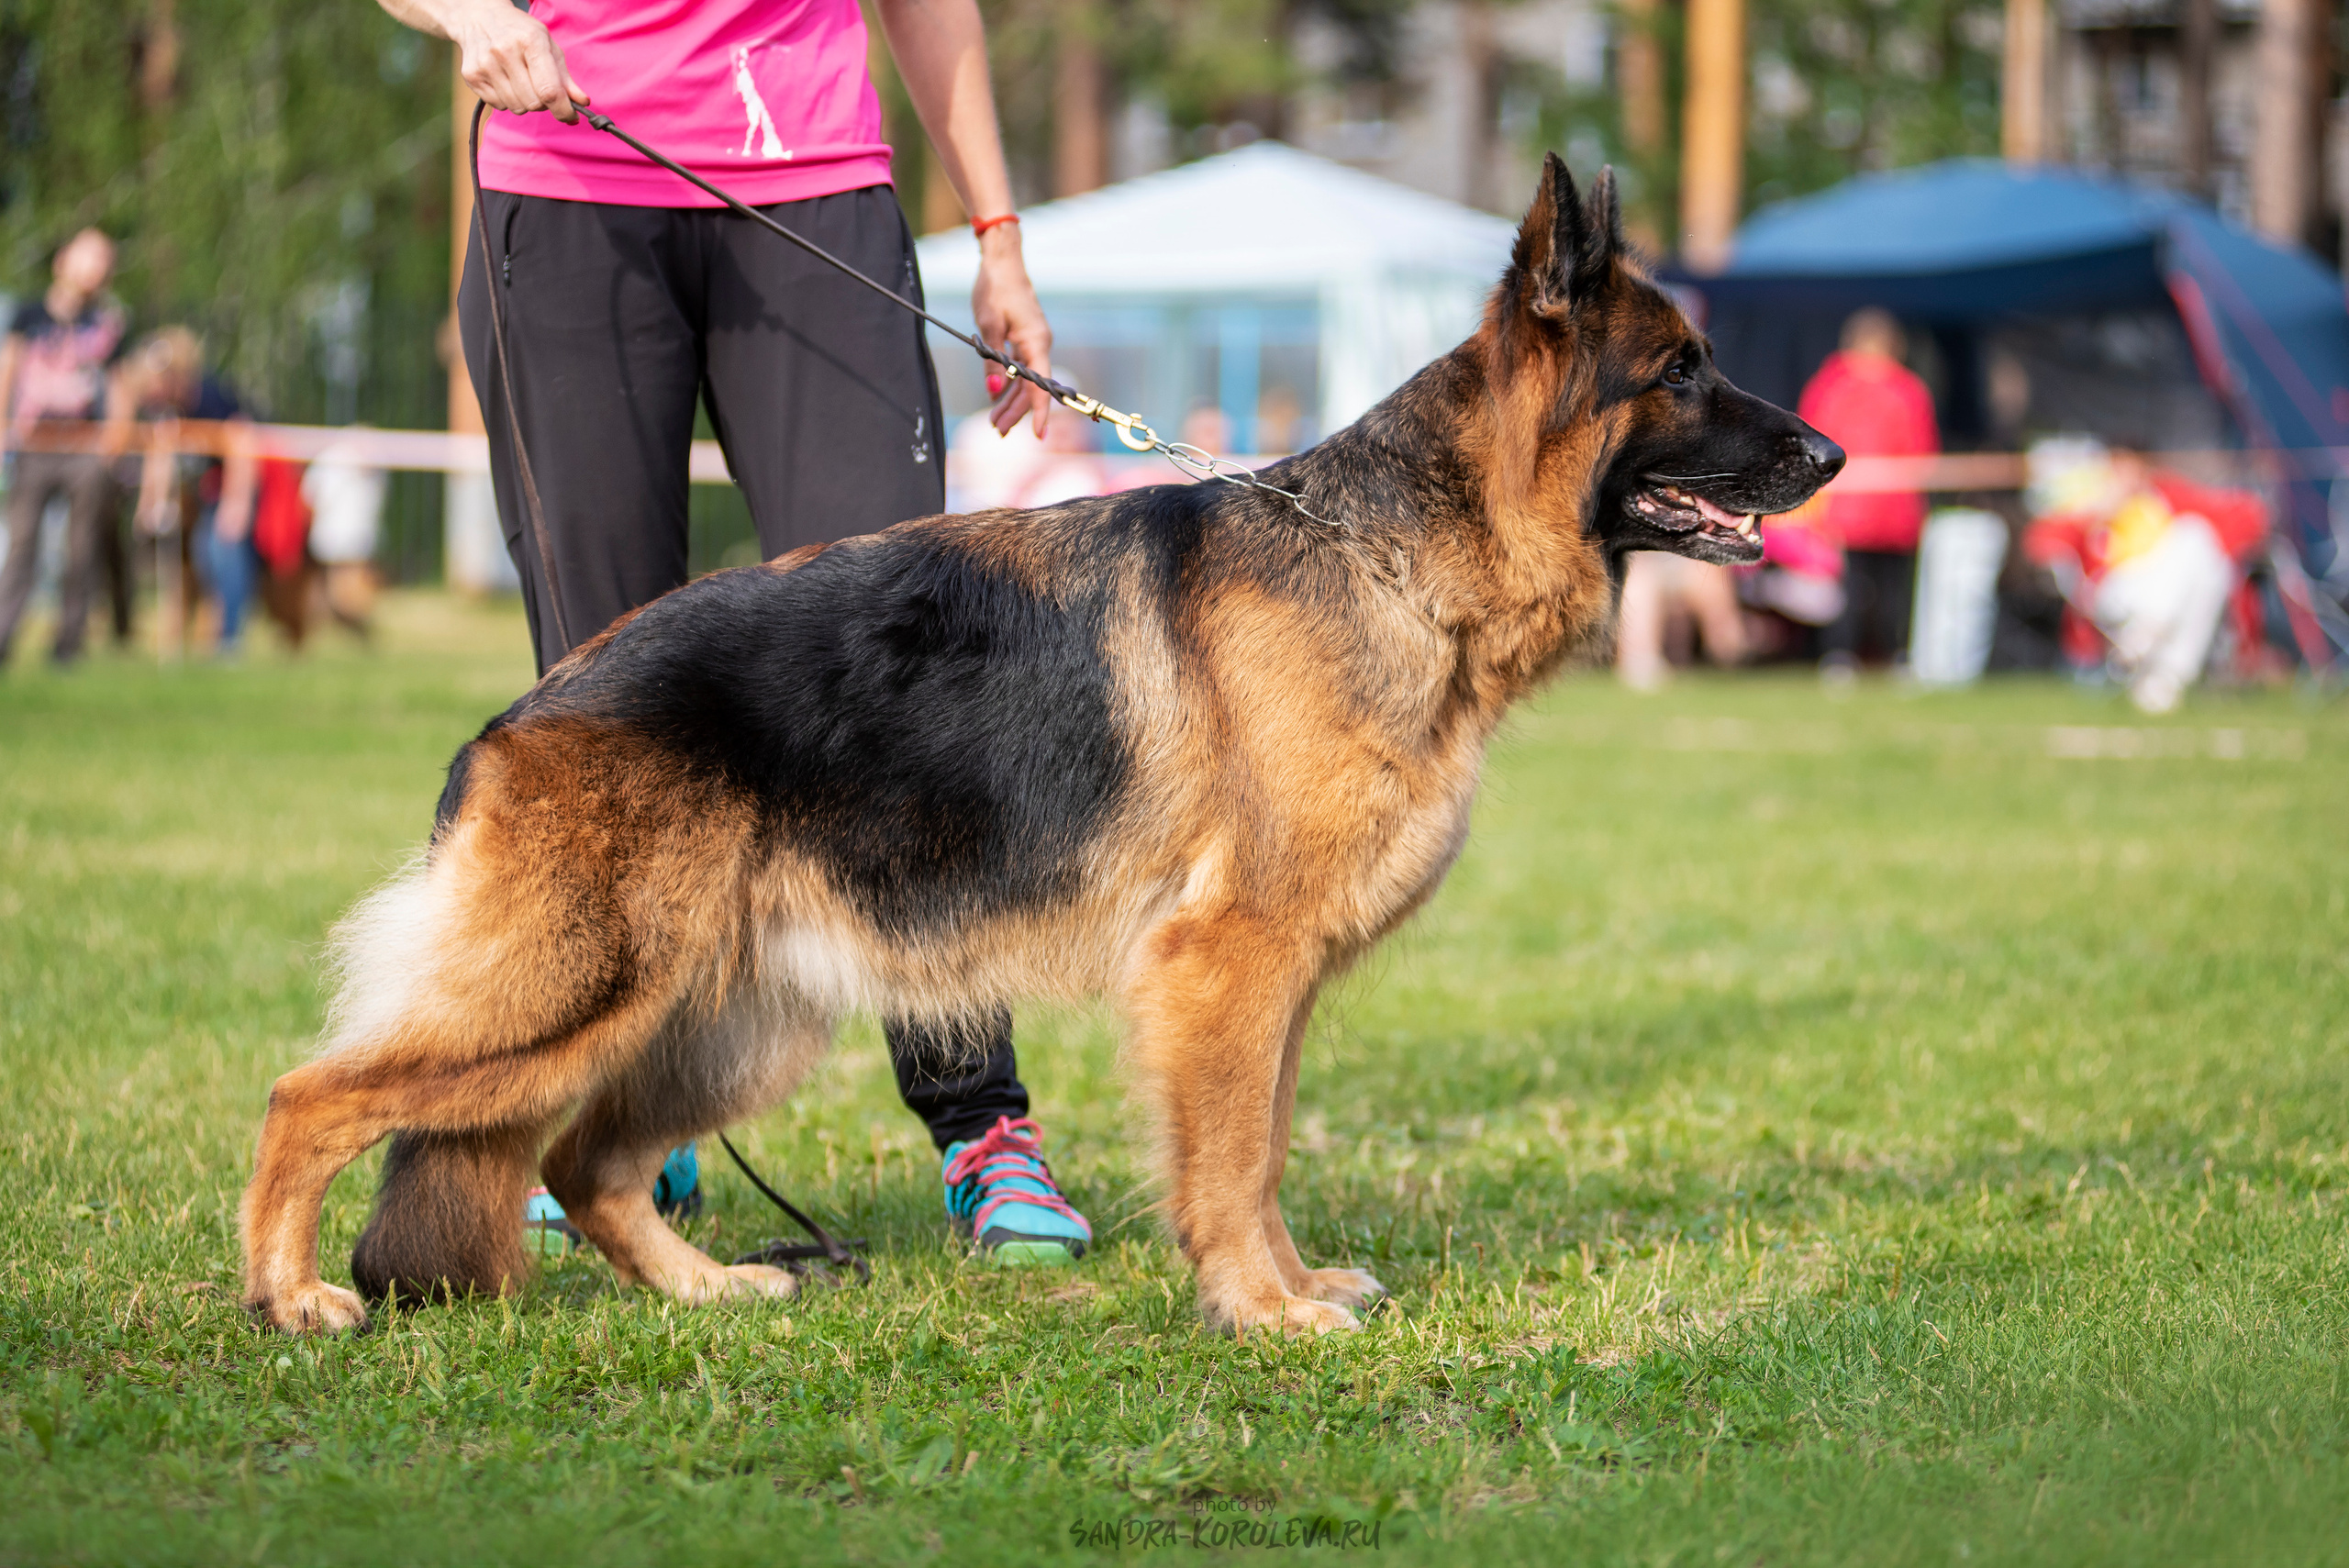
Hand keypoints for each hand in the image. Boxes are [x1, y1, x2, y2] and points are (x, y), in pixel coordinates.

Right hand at [450, 0, 587, 122]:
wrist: (478, 17)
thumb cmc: (520, 32)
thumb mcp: (547, 45)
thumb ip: (565, 77)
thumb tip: (582, 102)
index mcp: (529, 41)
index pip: (549, 90)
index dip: (563, 110)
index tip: (570, 116)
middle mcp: (504, 51)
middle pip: (534, 103)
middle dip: (544, 104)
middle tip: (542, 89)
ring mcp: (485, 64)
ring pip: (517, 108)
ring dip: (525, 103)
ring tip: (522, 82)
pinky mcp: (471, 76)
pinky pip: (499, 105)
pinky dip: (508, 100)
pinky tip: (505, 81)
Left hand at [972, 227, 1051, 438]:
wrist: (1002, 262)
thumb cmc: (995, 289)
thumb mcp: (988, 327)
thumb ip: (992, 362)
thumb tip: (993, 393)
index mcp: (1036, 342)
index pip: (1040, 386)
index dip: (1040, 413)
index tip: (1039, 436)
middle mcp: (1039, 344)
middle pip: (1031, 387)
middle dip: (1016, 412)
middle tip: (998, 432)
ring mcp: (1033, 341)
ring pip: (1025, 379)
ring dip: (1010, 400)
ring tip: (995, 421)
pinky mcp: (1025, 337)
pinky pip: (1020, 367)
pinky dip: (1009, 383)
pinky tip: (998, 396)